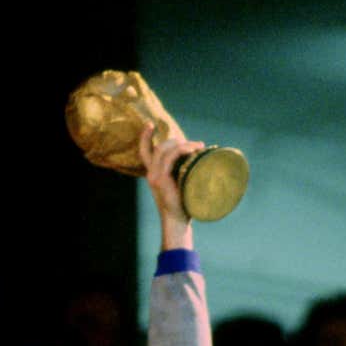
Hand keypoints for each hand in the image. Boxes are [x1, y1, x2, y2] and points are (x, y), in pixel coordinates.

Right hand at [137, 123, 204, 248]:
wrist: (178, 221)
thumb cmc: (183, 204)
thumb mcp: (180, 184)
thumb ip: (182, 171)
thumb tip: (200, 157)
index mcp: (154, 174)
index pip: (144, 151)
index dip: (144, 137)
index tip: (150, 125)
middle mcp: (151, 173)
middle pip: (159, 147)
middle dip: (176, 140)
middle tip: (194, 145)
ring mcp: (154, 176)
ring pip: (165, 149)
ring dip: (183, 144)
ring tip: (199, 147)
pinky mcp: (161, 179)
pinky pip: (170, 157)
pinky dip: (182, 150)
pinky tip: (194, 150)